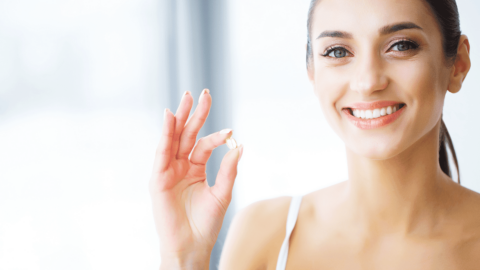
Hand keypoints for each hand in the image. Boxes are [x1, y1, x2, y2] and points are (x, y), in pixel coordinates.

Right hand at [149, 89, 242, 268]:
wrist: (191, 246)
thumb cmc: (206, 224)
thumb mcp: (222, 193)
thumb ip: (229, 170)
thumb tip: (240, 145)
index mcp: (196, 169)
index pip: (204, 145)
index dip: (217, 136)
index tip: (230, 132)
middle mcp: (181, 166)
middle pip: (187, 134)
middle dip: (195, 114)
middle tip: (203, 92)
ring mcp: (168, 170)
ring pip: (173, 138)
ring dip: (179, 117)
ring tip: (186, 97)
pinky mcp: (158, 178)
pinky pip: (162, 152)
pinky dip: (164, 134)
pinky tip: (169, 117)